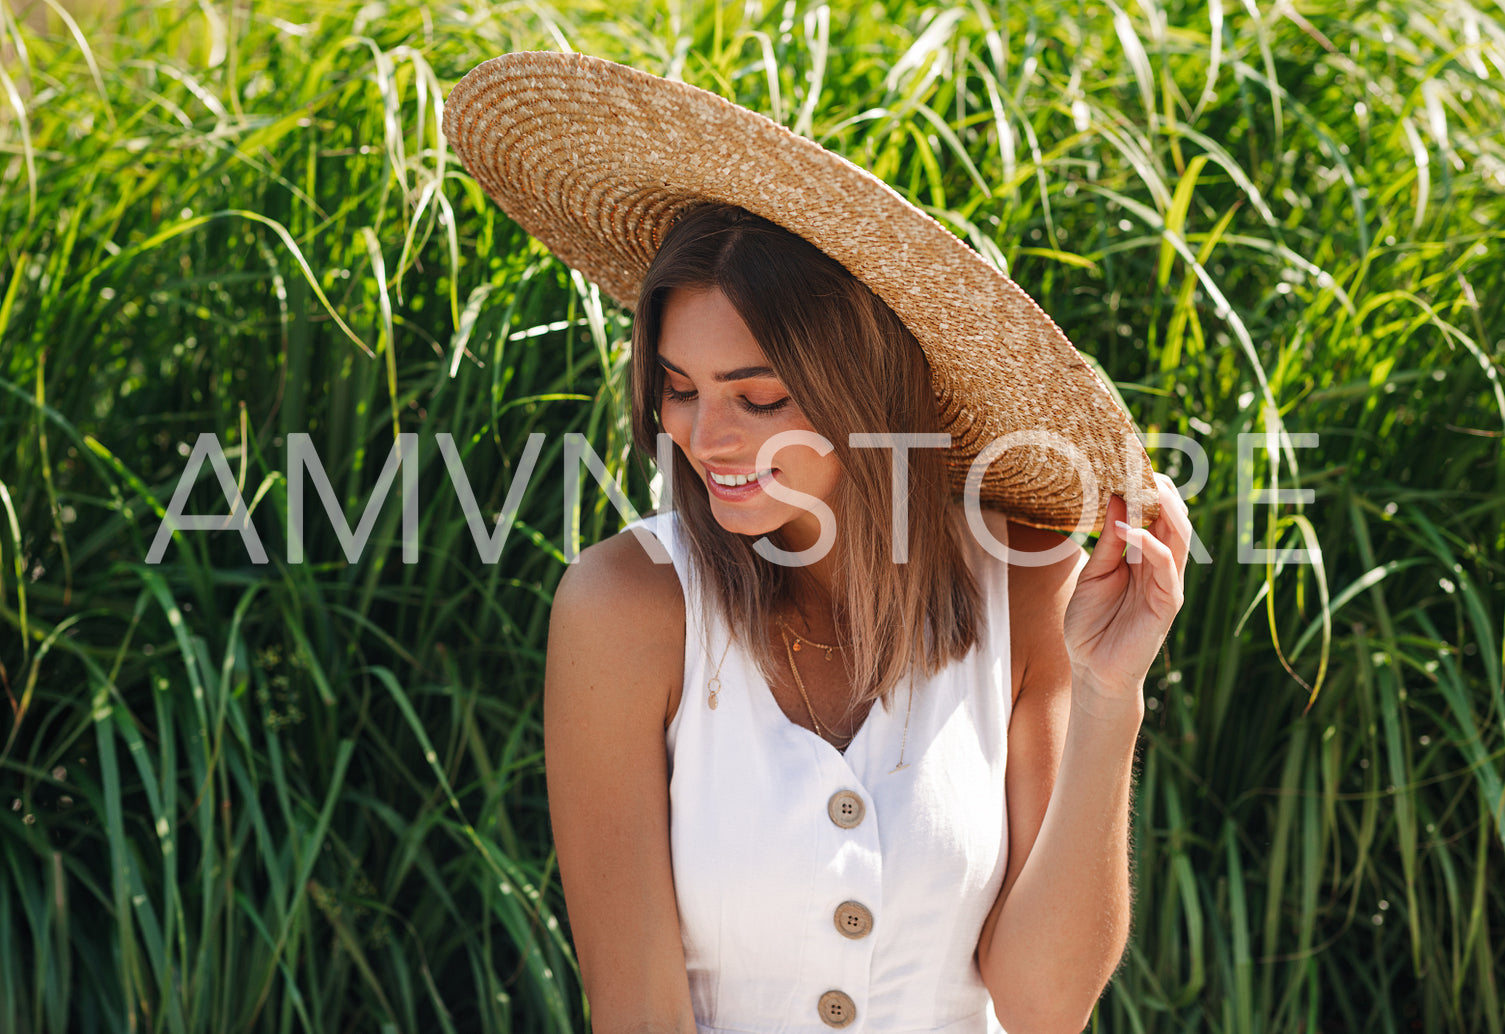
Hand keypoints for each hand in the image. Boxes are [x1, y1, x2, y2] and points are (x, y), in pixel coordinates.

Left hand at [1063, 473, 1190, 704]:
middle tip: (1138, 464)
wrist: (1092, 669)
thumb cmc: (1091, 623)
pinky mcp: (1168, 602)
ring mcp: (1168, 583)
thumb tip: (1116, 496)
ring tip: (1142, 485)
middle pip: (1173, 517)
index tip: (1127, 462)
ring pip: (1179, 535)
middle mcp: (1161, 565)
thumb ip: (1109, 541)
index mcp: (1143, 555)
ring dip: (1163, 508)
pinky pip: (1167, 566)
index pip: (1155, 513)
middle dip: (1160, 489)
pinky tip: (1131, 528)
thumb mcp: (1094, 573)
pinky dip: (1151, 544)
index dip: (1146, 488)